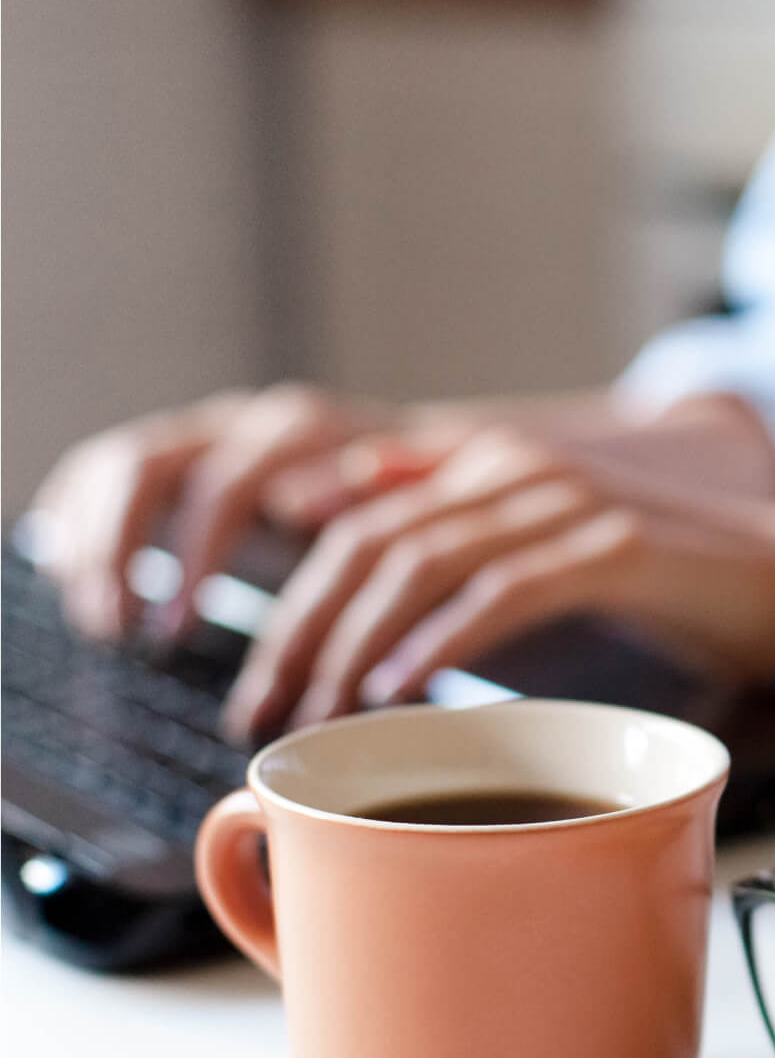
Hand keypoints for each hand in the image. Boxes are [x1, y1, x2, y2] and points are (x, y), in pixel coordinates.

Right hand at [29, 383, 412, 640]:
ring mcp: (203, 435)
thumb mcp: (420, 508)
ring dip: (95, 545)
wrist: (417, 470)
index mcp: (299, 431)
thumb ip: (393, 485)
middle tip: (120, 633)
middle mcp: (240, 424)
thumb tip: (337, 485)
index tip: (177, 628)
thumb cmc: (423, 509)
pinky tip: (67, 574)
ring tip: (100, 623)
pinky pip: (101, 470)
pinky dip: (77, 519)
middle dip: (122, 551)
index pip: (225, 481)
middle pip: (149, 467)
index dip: (193, 553)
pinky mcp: (173, 457)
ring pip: (118, 468)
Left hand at [223, 426, 774, 740]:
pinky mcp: (611, 545)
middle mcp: (510, 467)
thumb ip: (456, 543)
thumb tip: (355, 547)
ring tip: (321, 712)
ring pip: (418, 561)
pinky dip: (439, 641)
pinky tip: (398, 687)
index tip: (262, 684)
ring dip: (354, 644)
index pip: (351, 521)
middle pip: (366, 542)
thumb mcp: (541, 555)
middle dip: (300, 633)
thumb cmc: (660, 583)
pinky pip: (500, 590)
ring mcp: (561, 501)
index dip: (289, 601)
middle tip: (266, 711)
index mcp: (483, 465)